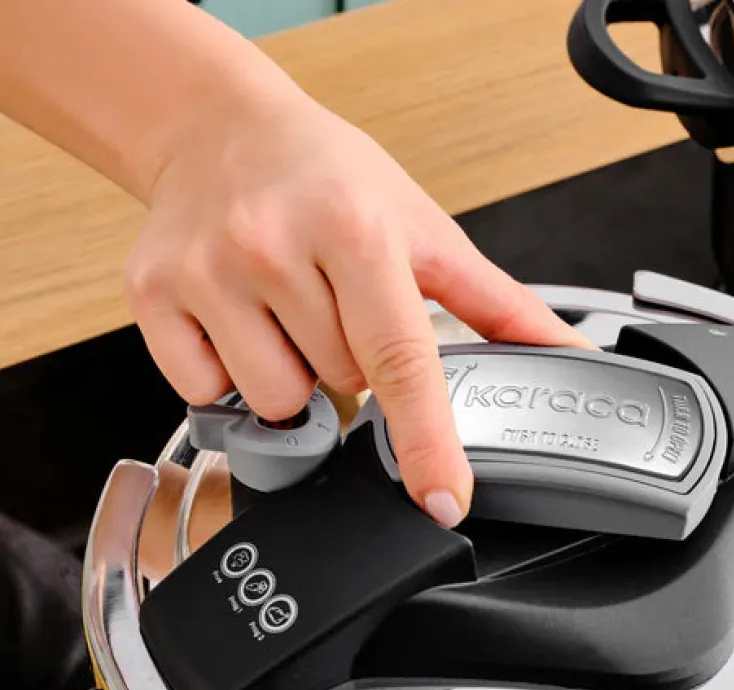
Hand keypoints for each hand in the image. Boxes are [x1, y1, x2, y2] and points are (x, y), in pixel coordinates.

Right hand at [124, 91, 590, 527]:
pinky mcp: (153, 295)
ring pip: (278, 402)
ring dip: (297, 377)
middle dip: (353, 367)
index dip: (426, 441)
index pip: (400, 361)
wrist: (221, 131)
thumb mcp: (424, 229)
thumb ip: (498, 305)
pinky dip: (234, 376)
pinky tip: (242, 322)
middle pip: (340, 389)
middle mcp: (274, 249)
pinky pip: (209, 394)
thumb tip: (565, 354)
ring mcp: (207, 274)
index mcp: (357, 232)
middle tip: (338, 306)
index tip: (442, 501)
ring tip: (291, 312)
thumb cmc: (331, 180)